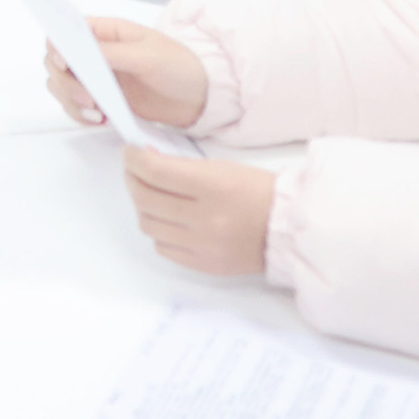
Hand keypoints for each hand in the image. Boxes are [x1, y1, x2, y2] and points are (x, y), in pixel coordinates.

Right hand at [40, 15, 210, 129]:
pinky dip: (81, 115)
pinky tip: (101, 120)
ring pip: (62, 87)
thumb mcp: (147, 56)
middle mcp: (95, 53)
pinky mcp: (104, 101)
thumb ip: (112, 53)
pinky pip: (78, 107)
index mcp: (105, 32)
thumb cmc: (179, 65)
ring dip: (71, 102)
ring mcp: (97, 78)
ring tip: (96, 113)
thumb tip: (77, 52)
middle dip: (65, 82)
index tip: (63, 63)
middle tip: (88, 98)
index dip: (56, 46)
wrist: (202, 97)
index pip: (65, 32)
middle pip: (56, 64)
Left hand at [123, 151, 275, 277]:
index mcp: (212, 187)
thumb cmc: (257, 191)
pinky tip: (167, 221)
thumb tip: (146, 160)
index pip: (155, 172)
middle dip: (132, 179)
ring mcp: (203, 246)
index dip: (134, 159)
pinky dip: (159, 231)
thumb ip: (182, 167)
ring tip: (150, 196)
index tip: (130, 152)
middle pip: (145, 199)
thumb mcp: (222, 168)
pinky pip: (163, 248)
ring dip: (143, 206)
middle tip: (134, 171)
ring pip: (148, 225)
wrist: (288, 229)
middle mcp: (205, 218)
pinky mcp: (204, 265)